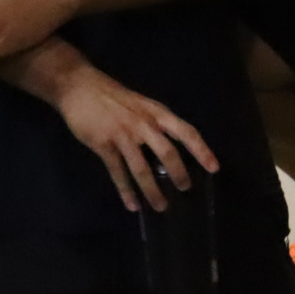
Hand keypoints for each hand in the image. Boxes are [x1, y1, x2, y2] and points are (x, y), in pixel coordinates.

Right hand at [49, 59, 219, 211]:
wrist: (80, 87)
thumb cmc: (114, 97)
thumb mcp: (143, 105)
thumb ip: (156, 124)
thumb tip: (171, 150)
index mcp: (158, 113)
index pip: (187, 132)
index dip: (202, 150)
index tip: (214, 167)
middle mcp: (144, 124)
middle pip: (167, 152)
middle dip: (178, 173)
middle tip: (185, 189)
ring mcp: (123, 135)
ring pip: (142, 168)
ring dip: (152, 190)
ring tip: (160, 206)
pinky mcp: (104, 144)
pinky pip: (117, 172)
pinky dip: (126, 191)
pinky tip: (132, 205)